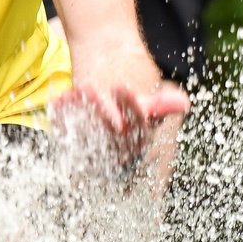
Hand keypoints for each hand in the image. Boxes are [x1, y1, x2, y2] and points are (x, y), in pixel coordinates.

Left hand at [50, 79, 189, 172]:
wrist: (110, 121)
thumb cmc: (133, 113)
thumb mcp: (149, 107)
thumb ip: (164, 105)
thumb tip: (185, 103)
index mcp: (138, 145)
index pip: (136, 128)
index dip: (128, 106)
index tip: (119, 85)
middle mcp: (117, 156)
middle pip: (107, 133)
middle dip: (97, 109)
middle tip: (88, 87)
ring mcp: (94, 155)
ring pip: (85, 134)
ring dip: (77, 112)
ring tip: (73, 90)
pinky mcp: (74, 149)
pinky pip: (66, 135)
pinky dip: (60, 118)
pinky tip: (57, 100)